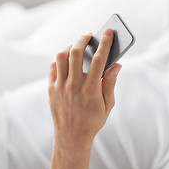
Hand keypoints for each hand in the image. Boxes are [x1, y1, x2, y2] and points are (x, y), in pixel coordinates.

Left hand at [48, 29, 121, 147]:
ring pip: (61, 56)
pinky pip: (54, 67)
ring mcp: (60, 87)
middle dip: (84, 39)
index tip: (109, 32)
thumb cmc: (93, 120)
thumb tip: (117, 64)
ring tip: (79, 45)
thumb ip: (111, 82)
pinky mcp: (51, 88)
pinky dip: (61, 59)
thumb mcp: (108, 104)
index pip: (99, 60)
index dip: (105, 43)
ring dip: (71, 46)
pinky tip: (69, 59)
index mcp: (91, 90)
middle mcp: (74, 86)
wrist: (72, 136)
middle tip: (90, 35)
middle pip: (76, 52)